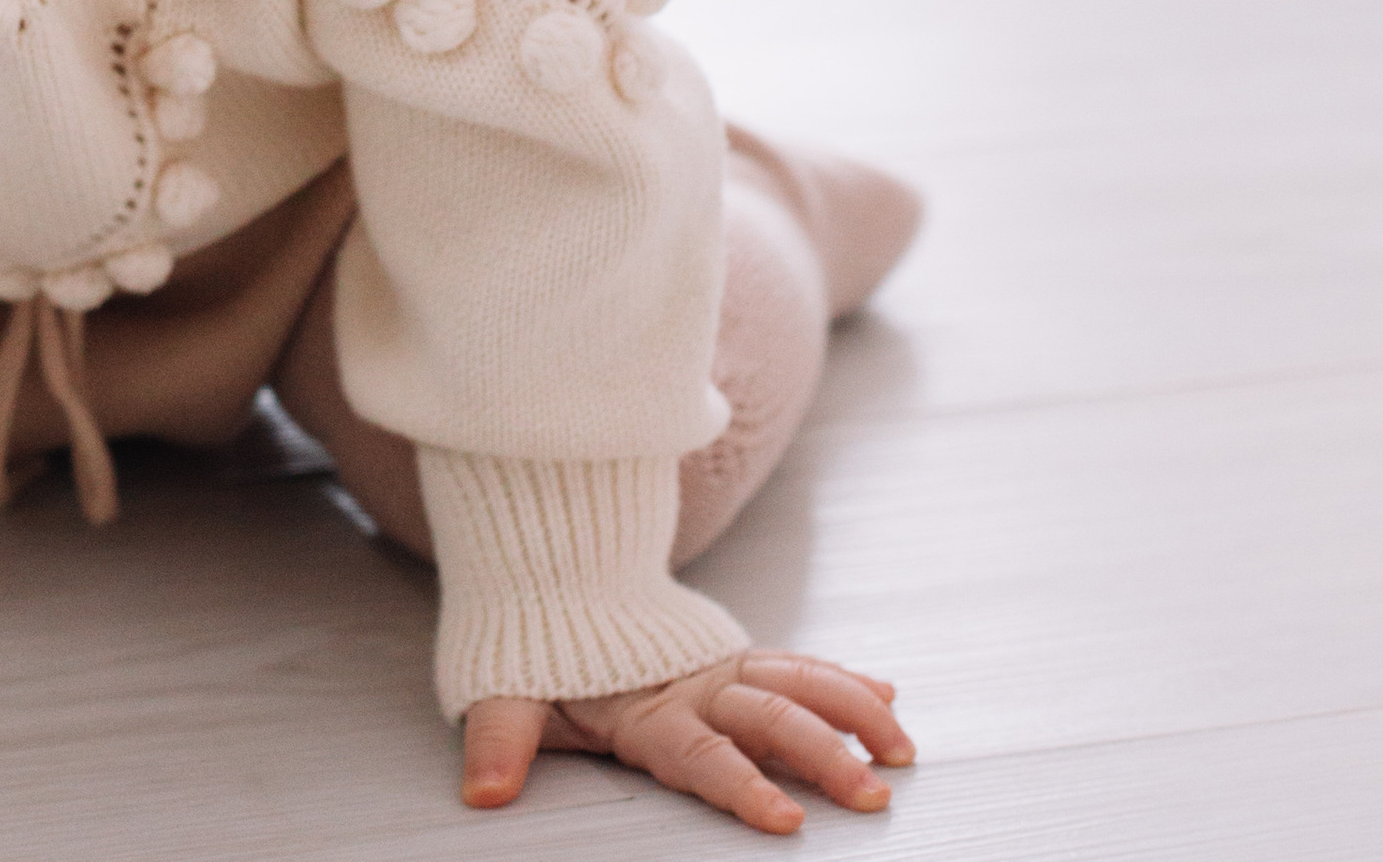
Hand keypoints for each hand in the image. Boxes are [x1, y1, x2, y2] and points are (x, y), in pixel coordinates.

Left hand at [461, 651, 912, 824]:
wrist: (547, 564)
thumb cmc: (533, 647)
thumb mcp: (505, 692)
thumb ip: (500, 742)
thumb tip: (480, 794)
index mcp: (646, 710)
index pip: (702, 754)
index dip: (741, 785)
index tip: (786, 819)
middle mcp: (694, 686)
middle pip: (769, 720)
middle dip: (825, 756)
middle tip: (874, 796)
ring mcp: (719, 666)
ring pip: (798, 684)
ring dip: (852, 712)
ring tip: (902, 749)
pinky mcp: (734, 654)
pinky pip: (795, 663)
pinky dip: (842, 678)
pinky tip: (886, 693)